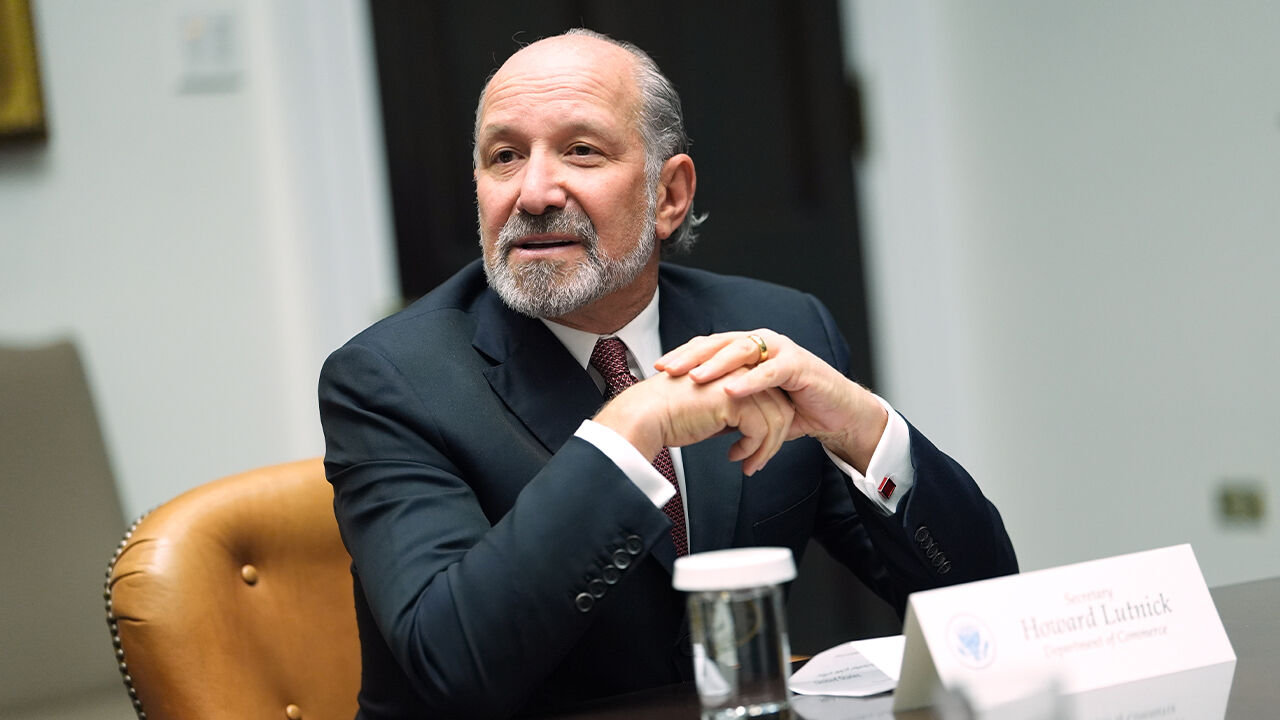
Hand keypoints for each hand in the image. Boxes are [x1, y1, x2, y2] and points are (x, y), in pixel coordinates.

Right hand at [593, 369, 793, 475]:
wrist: (647, 415)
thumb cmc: (669, 413)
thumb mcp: (710, 406)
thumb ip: (733, 410)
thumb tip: (751, 430)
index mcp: (734, 368)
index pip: (770, 393)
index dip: (771, 422)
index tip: (761, 446)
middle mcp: (740, 370)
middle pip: (780, 405)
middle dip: (775, 439)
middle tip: (758, 460)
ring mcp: (740, 383)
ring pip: (777, 419)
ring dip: (767, 448)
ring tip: (750, 464)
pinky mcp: (736, 400)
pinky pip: (762, 429)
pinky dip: (755, 449)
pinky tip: (736, 456)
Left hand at [656, 330, 886, 472]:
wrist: (834, 414)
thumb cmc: (793, 407)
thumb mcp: (751, 405)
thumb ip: (724, 406)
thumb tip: (690, 420)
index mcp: (746, 349)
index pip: (708, 346)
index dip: (683, 355)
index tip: (657, 368)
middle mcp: (761, 343)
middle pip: (719, 343)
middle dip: (691, 356)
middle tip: (668, 370)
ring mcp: (780, 351)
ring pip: (742, 351)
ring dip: (717, 364)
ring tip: (695, 377)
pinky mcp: (798, 365)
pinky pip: (770, 371)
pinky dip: (750, 380)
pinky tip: (732, 390)